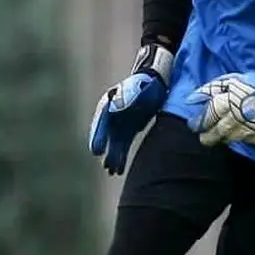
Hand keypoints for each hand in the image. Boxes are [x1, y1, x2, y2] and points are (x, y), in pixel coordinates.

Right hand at [89, 44, 173, 174]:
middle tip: (106, 165)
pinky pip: (122, 145)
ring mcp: (119, 123)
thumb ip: (129, 95)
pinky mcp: (128, 130)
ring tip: (112, 171)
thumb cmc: (148, 83)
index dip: (99, 136)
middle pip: (105, 135)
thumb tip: (115, 107)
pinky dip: (120, 157)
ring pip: (114, 143)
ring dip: (113, 157)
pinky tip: (119, 170)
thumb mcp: (140, 87)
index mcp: (110, 101)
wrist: (157, 82)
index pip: (102, 120)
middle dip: (106, 150)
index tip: (97, 151)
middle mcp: (111, 114)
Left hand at [186, 51, 254, 147]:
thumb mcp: (228, 81)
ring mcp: (248, 130)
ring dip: (223, 137)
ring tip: (221, 133)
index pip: (206, 119)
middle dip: (207, 136)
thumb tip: (189, 100)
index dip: (197, 123)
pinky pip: (246, 141)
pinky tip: (240, 132)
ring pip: (229, 140)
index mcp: (225, 105)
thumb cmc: (250, 84)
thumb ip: (208, 90)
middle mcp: (234, 120)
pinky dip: (241, 138)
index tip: (194, 125)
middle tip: (204, 136)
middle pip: (215, 134)